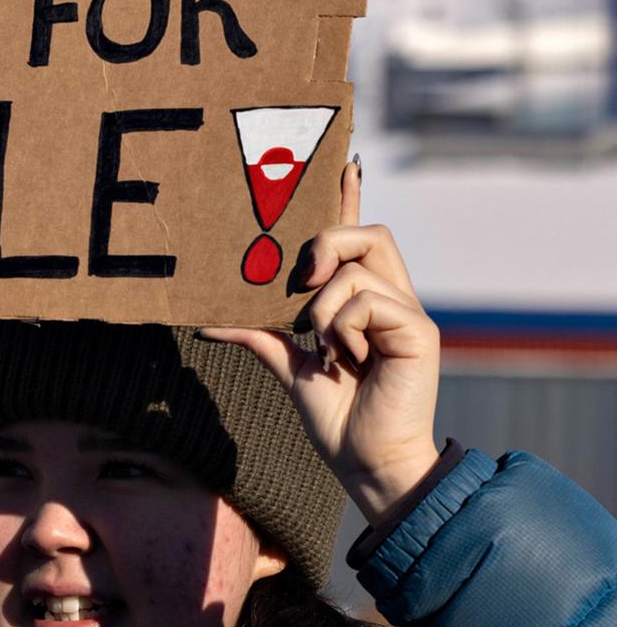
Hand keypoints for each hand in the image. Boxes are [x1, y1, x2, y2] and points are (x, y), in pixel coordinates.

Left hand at [201, 160, 440, 523]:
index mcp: (364, 302)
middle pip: (367, 232)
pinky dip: (341, 326)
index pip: (359, 238)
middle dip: (326, 241)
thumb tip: (206, 320)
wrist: (365, 463)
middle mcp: (391, 298)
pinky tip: (344, 359)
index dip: (349, 199)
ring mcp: (408, 312)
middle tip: (299, 282)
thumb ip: (259, 334)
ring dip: (322, 306)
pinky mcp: (419, 330)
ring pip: (360, 265)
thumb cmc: (336, 419)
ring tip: (322, 348)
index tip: (340, 163)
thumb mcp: (288, 367)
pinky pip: (367, 299)